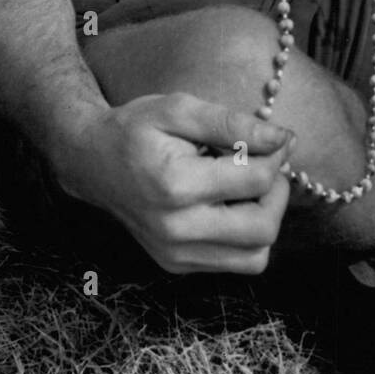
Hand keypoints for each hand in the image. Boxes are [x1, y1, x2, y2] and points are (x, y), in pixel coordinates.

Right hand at [57, 93, 293, 274]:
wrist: (91, 162)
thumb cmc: (136, 129)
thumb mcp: (180, 108)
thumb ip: (233, 124)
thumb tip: (283, 138)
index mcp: (176, 186)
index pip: (256, 180)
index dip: (277, 154)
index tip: (275, 137)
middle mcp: (175, 230)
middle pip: (262, 229)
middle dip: (278, 193)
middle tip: (266, 165)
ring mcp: (175, 255)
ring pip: (255, 256)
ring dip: (266, 219)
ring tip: (250, 187)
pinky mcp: (176, 265)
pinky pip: (234, 262)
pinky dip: (246, 236)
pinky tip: (229, 204)